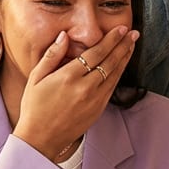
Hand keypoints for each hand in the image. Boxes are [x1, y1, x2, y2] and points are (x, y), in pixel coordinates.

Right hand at [12, 25, 138, 158]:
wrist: (40, 139)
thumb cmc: (35, 108)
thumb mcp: (36, 78)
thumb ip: (51, 55)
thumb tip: (64, 36)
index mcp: (68, 77)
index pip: (95, 53)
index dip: (110, 40)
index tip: (120, 30)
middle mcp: (85, 88)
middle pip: (110, 62)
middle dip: (123, 45)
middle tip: (133, 33)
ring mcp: (94, 100)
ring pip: (115, 74)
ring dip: (125, 58)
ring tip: (132, 44)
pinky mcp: (98, 109)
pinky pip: (112, 87)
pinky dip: (119, 73)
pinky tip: (122, 65)